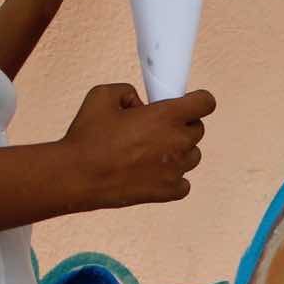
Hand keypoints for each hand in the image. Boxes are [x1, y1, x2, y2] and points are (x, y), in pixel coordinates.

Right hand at [59, 83, 212, 210]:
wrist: (77, 176)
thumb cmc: (88, 137)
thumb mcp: (103, 95)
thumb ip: (127, 91)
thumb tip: (138, 103)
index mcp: (167, 116)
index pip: (206, 102)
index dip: (197, 100)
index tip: (185, 103)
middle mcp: (177, 142)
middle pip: (198, 129)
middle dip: (182, 126)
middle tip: (156, 129)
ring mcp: (175, 169)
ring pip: (193, 156)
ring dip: (179, 151)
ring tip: (152, 152)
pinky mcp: (167, 192)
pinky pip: (184, 183)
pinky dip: (173, 177)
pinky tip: (155, 173)